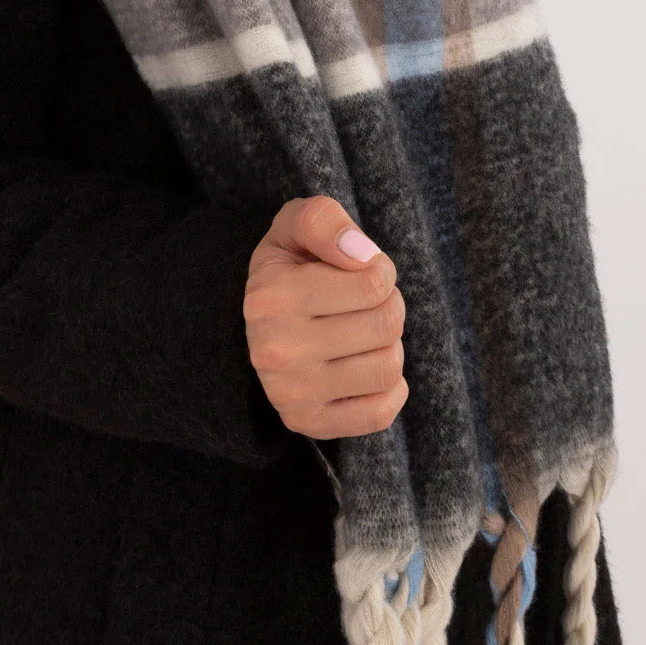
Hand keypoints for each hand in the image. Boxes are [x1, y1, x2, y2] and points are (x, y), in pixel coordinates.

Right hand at [242, 194, 407, 440]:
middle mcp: (276, 350)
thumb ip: (323, 220)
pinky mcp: (308, 423)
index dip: (380, 271)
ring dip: (387, 346)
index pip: (374, 283)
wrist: (257, 323)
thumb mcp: (295, 226)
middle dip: (388, 307)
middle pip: (386, 325)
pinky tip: (365, 368)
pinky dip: (388, 390)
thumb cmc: (289, 269)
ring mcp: (290, 393)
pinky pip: (380, 414)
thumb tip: (362, 256)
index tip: (360, 271)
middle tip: (365, 304)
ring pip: (388, 369)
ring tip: (362, 334)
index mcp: (271, 297)